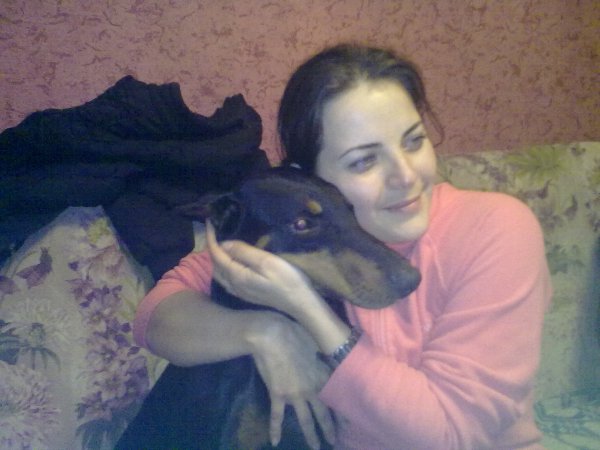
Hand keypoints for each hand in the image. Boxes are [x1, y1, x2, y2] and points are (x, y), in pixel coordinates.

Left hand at [206, 221, 321, 319]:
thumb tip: (224, 243)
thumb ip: (243, 252)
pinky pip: (227, 279)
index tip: (210, 222)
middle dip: (212, 247)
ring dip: (217, 257)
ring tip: (221, 242)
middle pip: (215, 265)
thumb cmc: (287, 280)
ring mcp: (240, 292)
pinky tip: (231, 261)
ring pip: (219, 273)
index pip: (217, 255)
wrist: (300, 303)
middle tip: (215, 230)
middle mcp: (233, 285)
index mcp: (236, 276)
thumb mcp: (266, 262)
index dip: (211, 238)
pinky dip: (223, 267)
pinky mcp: (247, 294)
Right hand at [247, 313, 335, 448]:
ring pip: (305, 419)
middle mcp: (311, 389)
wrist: (272, 335)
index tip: (348, 424)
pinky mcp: (278, 395)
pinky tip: (275, 441)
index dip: (342, 412)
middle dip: (329, 429)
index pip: (336, 398)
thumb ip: (322, 357)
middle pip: (323, 413)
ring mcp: (294, 394)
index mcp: (322, 375)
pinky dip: (275, 429)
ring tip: (315, 447)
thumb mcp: (316, 344)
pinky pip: (277, 416)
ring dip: (310, 435)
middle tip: (334, 441)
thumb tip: (328, 360)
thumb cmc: (295, 334)